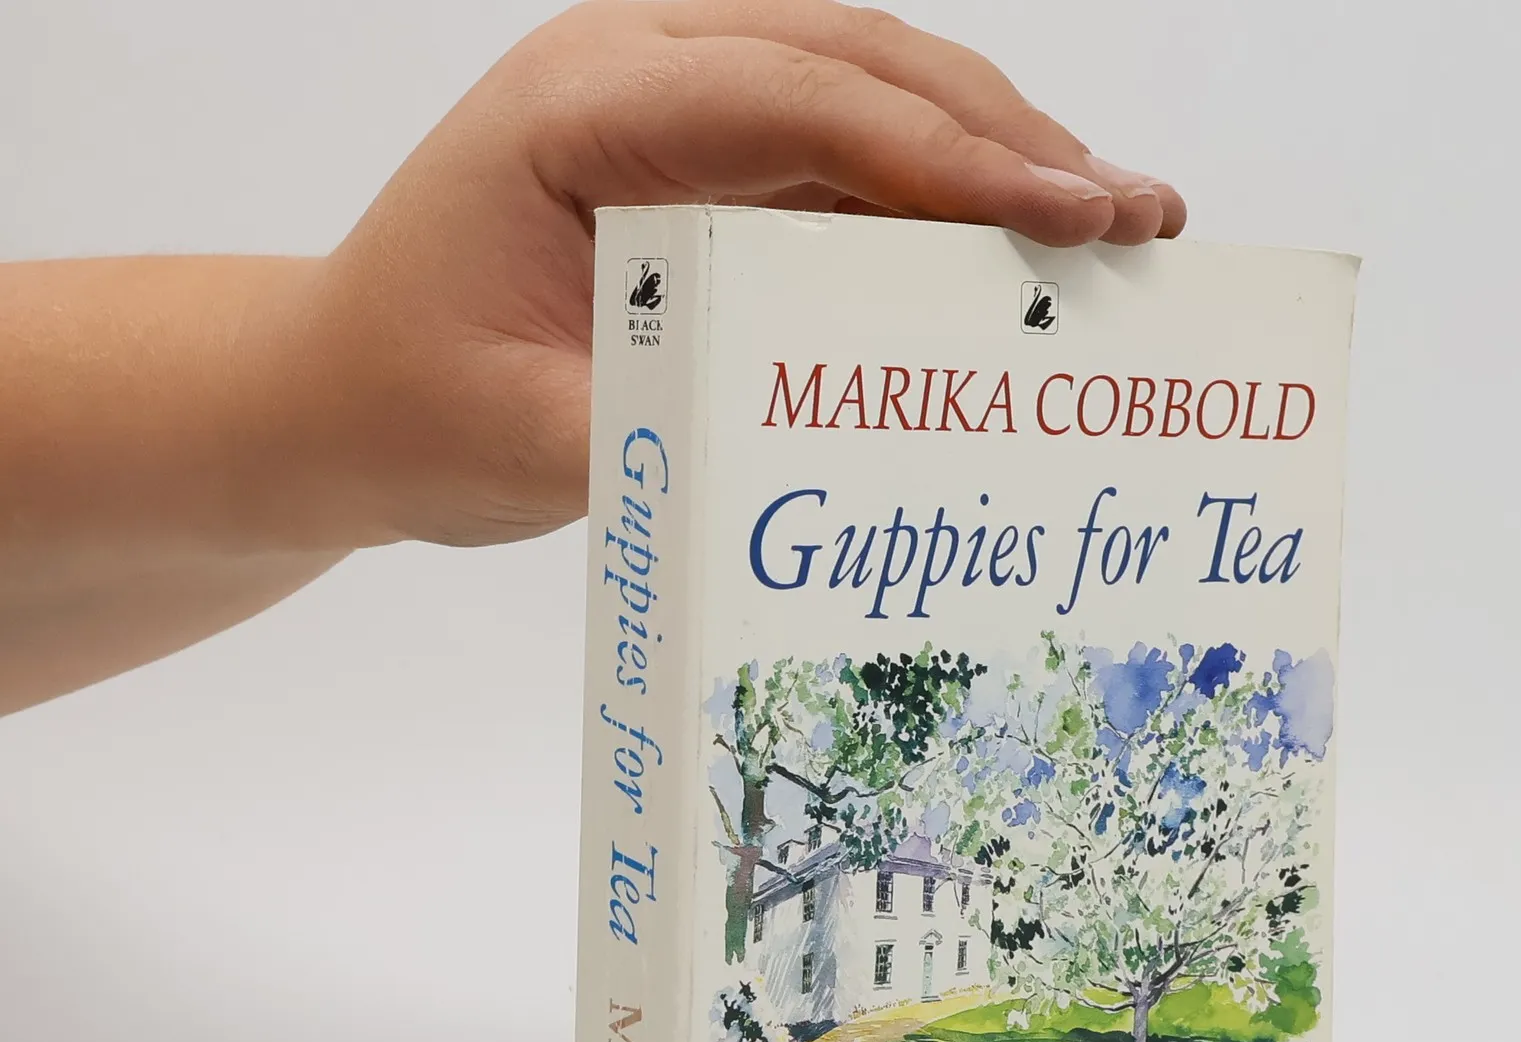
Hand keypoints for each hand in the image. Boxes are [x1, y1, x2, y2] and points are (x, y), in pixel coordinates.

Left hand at [302, 0, 1185, 549]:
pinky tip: (1026, 247)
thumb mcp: (516, 440)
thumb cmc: (407, 398)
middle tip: (1137, 215)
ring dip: (1001, 157)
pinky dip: (947, 201)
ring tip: (1118, 224)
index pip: (798, 101)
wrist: (342, 387)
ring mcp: (685, 109)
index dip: (946, 154)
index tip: (1065, 209)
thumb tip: (820, 452)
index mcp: (583, 105)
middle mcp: (644, 74)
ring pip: (877, 97)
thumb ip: (658, 434)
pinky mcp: (715, 165)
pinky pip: (854, 160)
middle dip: (1012, 140)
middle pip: (864, 68)